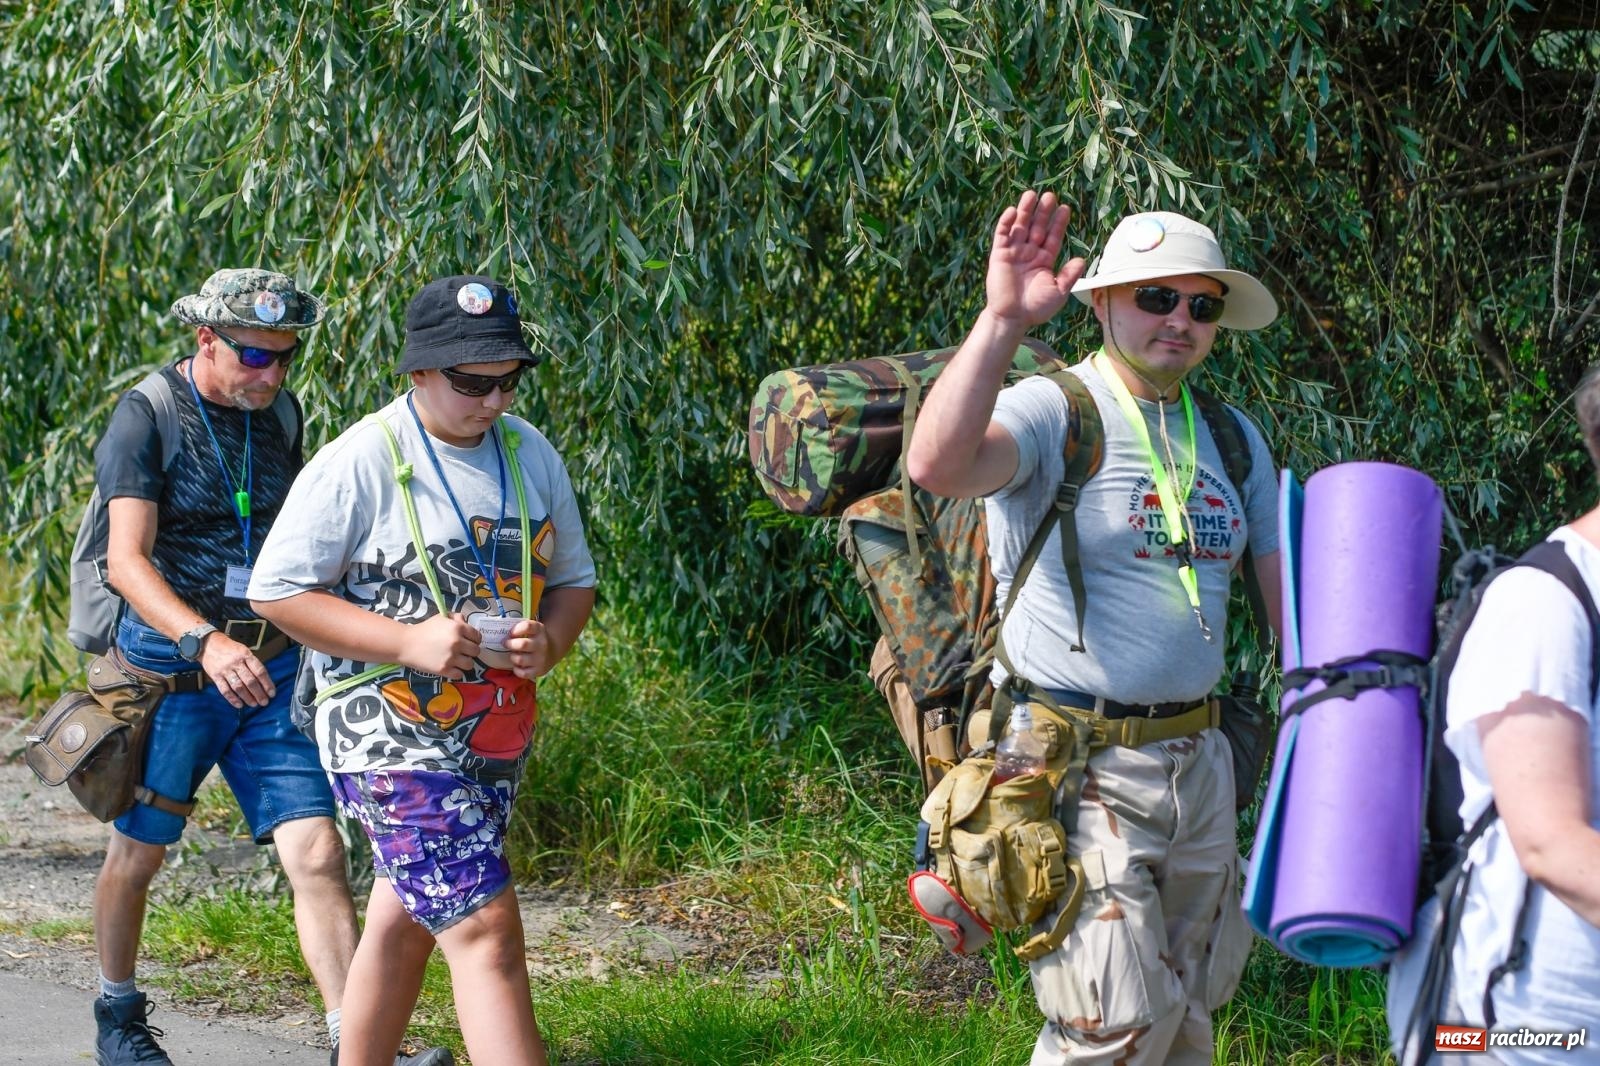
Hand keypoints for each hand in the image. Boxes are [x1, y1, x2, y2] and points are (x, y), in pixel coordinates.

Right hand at [199, 634, 273, 708]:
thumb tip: (263, 681)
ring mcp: (225, 670)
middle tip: (264, 702)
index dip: (267, 684)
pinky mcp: (216, 676)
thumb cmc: (229, 648)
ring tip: (254, 704)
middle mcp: (236, 663)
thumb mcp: (244, 650)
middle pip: (250, 681)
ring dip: (247, 697)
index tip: (272, 693)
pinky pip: (225, 690)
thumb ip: (252, 664)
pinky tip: (239, 705)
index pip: (260, 671)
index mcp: (246, 655)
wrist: (208, 643)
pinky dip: (232, 699)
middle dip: (259, 693)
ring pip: (238, 687)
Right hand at [398, 613, 481, 679]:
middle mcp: (457, 642)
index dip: (474, 639)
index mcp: (458, 628)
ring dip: (465, 663)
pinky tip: (450, 667)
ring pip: (470, 664)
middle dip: (470, 651)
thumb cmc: (424, 629)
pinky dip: (456, 672)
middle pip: (476, 651)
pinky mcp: (444, 669)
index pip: (477, 637)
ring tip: (457, 660)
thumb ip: (456, 618)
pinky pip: (460, 675)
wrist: (406, 644)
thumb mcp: (440, 618)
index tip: (469, 642)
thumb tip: (466, 621)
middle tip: (463, 652)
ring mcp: (451, 657)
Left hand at [504, 618, 554, 679]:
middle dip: (510, 644)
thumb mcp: (532, 630)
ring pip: (520, 659)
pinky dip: (517, 670)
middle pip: (523, 644)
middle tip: (505, 644)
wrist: (551, 652)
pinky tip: (517, 666)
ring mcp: (540, 658)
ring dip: (513, 657)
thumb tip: (500, 632)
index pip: (528, 626)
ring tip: (513, 655)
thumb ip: (520, 628)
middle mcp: (541, 644)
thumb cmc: (534, 639)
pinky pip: (523, 673)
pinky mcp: (538, 671)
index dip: (516, 629)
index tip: (510, 632)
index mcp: (539, 630)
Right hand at [984, 190, 1085, 328]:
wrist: (1013, 318)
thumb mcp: (1058, 292)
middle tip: (1050, 196)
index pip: (1053, 237)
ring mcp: (1014, 253)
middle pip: (1037, 227)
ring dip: (1025, 211)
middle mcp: (1030, 253)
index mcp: (1044, 260)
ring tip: (1031, 194)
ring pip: (1020, 226)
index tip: (1065, 208)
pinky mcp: (999, 255)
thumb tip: (1082, 259)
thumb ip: (1069, 275)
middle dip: (1043, 212)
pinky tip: (1013, 210)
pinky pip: (1002, 235)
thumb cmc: (1036, 308)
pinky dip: (1006, 223)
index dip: (1059, 223)